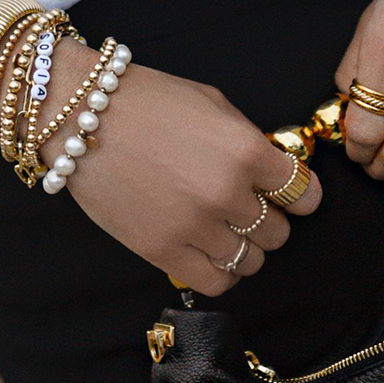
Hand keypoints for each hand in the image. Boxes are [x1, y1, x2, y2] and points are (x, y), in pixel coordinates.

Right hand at [38, 44, 320, 293]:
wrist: (81, 117)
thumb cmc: (146, 101)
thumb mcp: (212, 103)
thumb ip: (249, 140)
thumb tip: (275, 172)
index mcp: (245, 151)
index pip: (302, 193)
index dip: (300, 195)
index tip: (291, 195)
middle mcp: (226, 193)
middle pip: (278, 232)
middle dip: (269, 220)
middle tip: (249, 207)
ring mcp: (195, 226)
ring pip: (250, 261)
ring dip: (245, 248)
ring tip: (225, 230)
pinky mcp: (163, 251)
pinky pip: (216, 281)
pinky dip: (221, 272)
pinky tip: (210, 251)